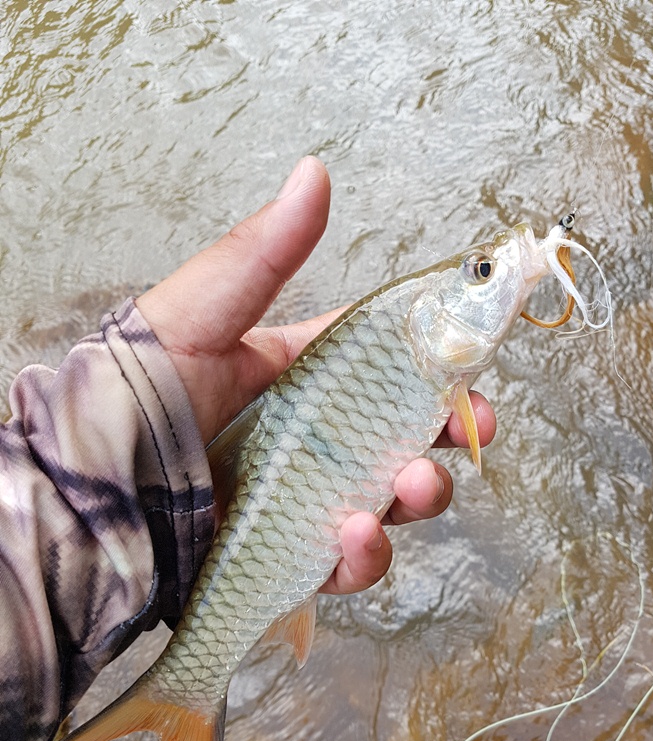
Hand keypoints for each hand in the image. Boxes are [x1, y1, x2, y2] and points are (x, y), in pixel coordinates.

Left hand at [136, 156, 495, 594]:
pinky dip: (364, 558)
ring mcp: (303, 502)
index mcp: (297, 378)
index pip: (386, 368)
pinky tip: (355, 537)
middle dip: (447, 436)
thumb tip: (314, 174)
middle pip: (405, 440)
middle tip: (470, 429)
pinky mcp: (289, 558)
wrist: (89, 490)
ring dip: (417, 499)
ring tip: (409, 489)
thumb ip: (264, 254)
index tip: (473, 366)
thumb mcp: (202, 313)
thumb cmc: (134, 392)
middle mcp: (310, 441)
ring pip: (389, 505)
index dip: (438, 367)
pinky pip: (345, 564)